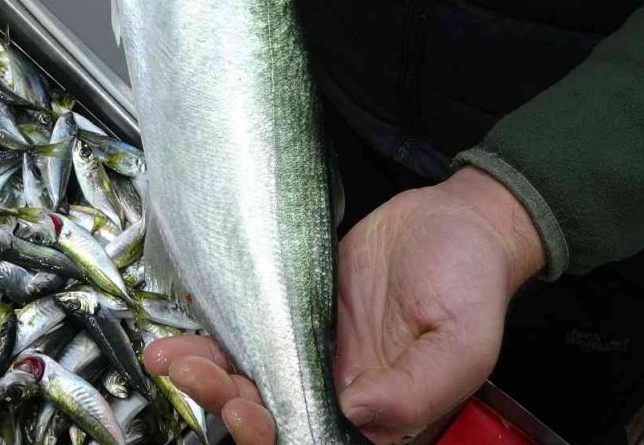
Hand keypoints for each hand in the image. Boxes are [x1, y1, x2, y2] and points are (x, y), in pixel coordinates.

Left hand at [143, 167, 545, 443]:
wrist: (458, 220)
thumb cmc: (472, 279)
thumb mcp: (465, 338)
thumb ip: (419, 387)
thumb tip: (359, 412)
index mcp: (384, 417)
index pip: (315, 441)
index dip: (272, 436)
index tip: (244, 412)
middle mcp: (344, 396)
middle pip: (272, 418)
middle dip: (225, 403)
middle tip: (194, 374)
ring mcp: (316, 357)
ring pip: (252, 382)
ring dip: (208, 376)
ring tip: (171, 357)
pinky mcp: (297, 318)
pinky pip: (252, 337)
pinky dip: (216, 338)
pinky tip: (187, 332)